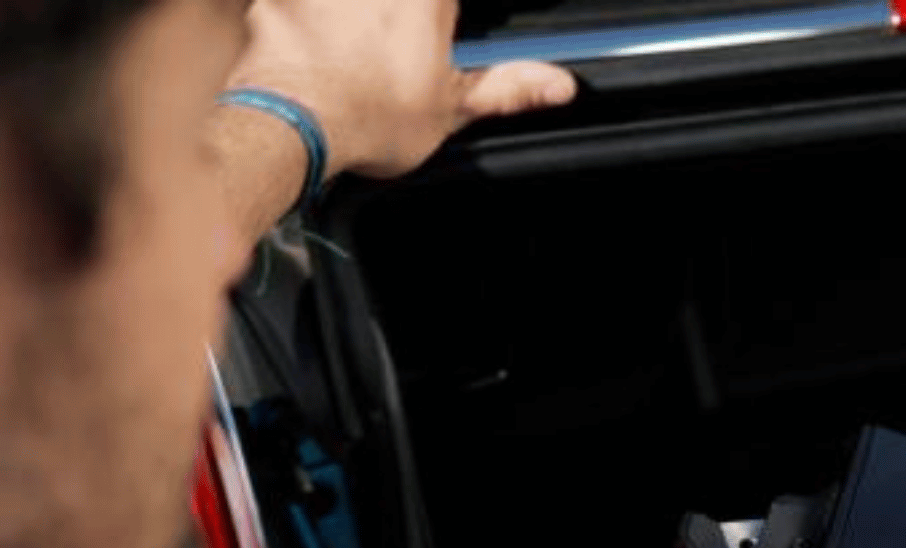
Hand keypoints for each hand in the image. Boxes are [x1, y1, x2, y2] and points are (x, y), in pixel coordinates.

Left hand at [226, 0, 576, 180]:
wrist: (293, 124)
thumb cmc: (374, 117)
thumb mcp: (453, 108)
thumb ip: (508, 87)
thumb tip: (561, 84)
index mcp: (425, 0)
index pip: (445, 6)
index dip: (443, 22)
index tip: (439, 44)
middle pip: (395, 9)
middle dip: (392, 24)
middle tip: (395, 57)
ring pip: (350, 10)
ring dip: (350, 25)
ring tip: (350, 61)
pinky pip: (291, 7)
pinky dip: (297, 21)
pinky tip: (306, 54)